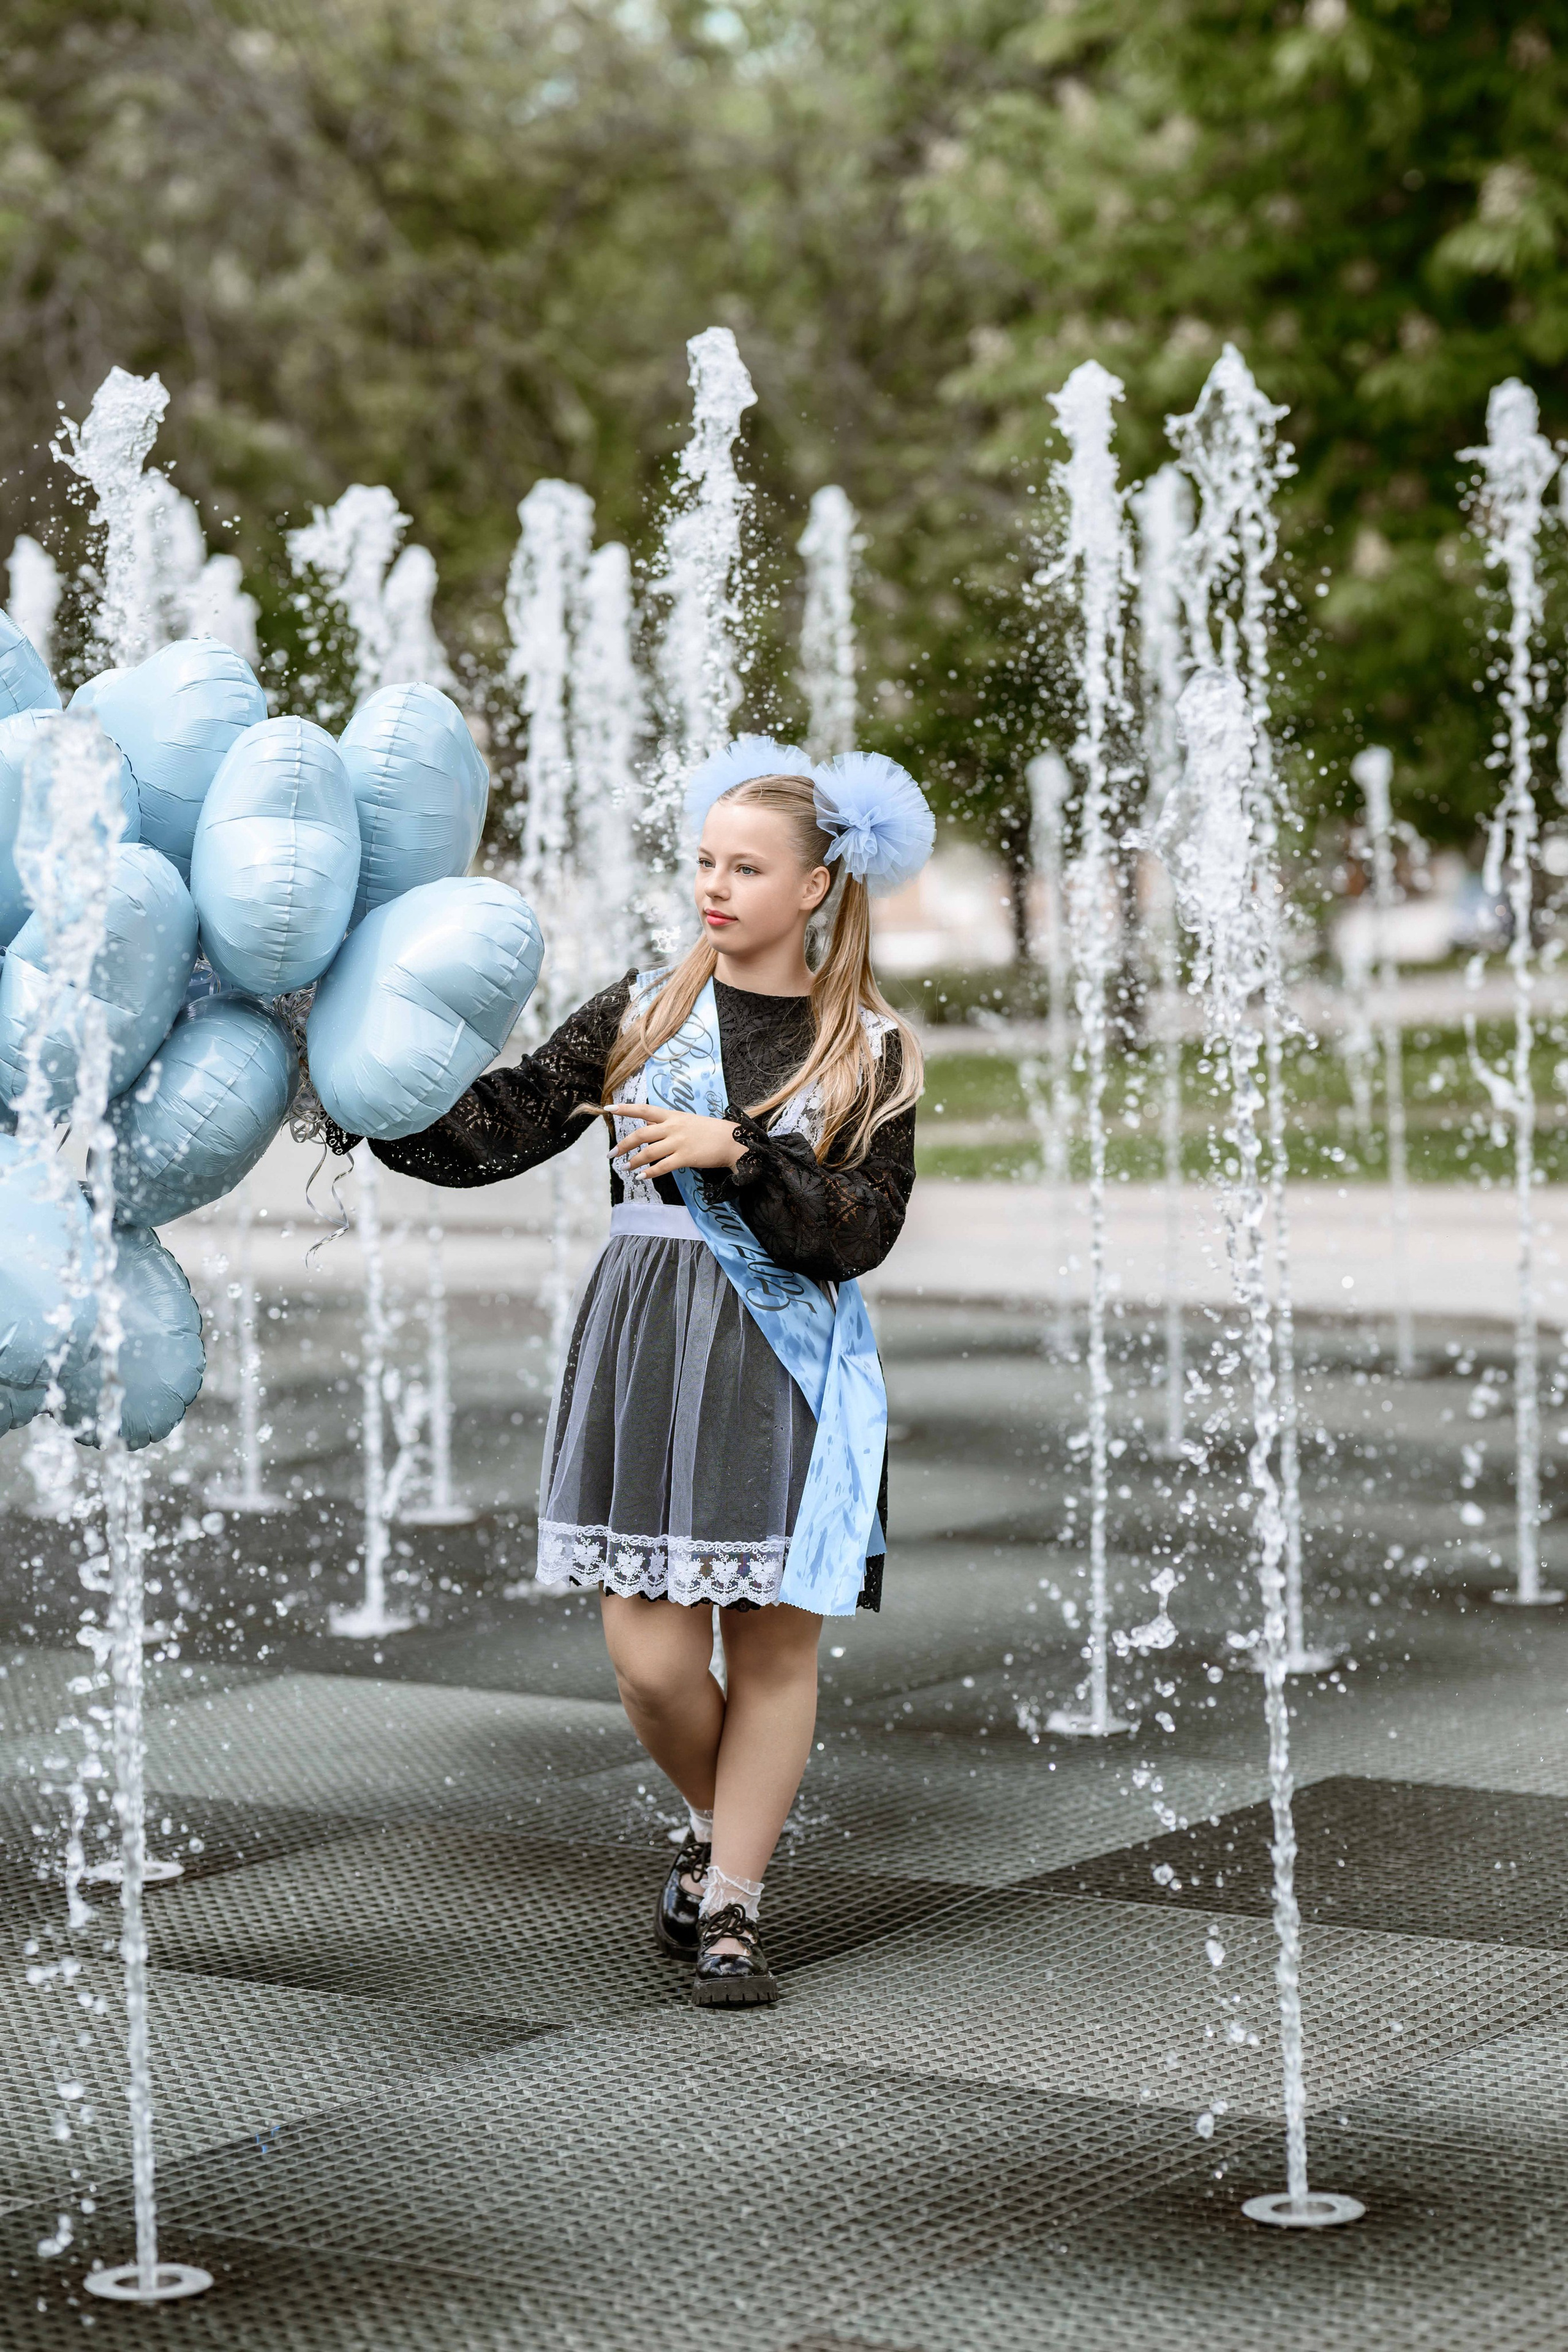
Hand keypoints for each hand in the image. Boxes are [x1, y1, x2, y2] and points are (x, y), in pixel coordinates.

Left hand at [607, 1103, 744, 1181]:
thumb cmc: (708, 1131)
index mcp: (672, 1115)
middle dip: (623, 1144)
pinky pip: (662, 1167)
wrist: (731, 1140)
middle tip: (611, 1153)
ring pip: (649, 1152)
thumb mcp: (686, 1121)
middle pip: (641, 1134)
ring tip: (624, 1167)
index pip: (644, 1109)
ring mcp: (679, 1142)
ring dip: (633, 1161)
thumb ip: (666, 1124)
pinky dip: (649, 1172)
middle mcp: (673, 1127)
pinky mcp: (686, 1157)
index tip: (608, 1107)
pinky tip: (641, 1176)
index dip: (625, 1108)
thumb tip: (647, 1127)